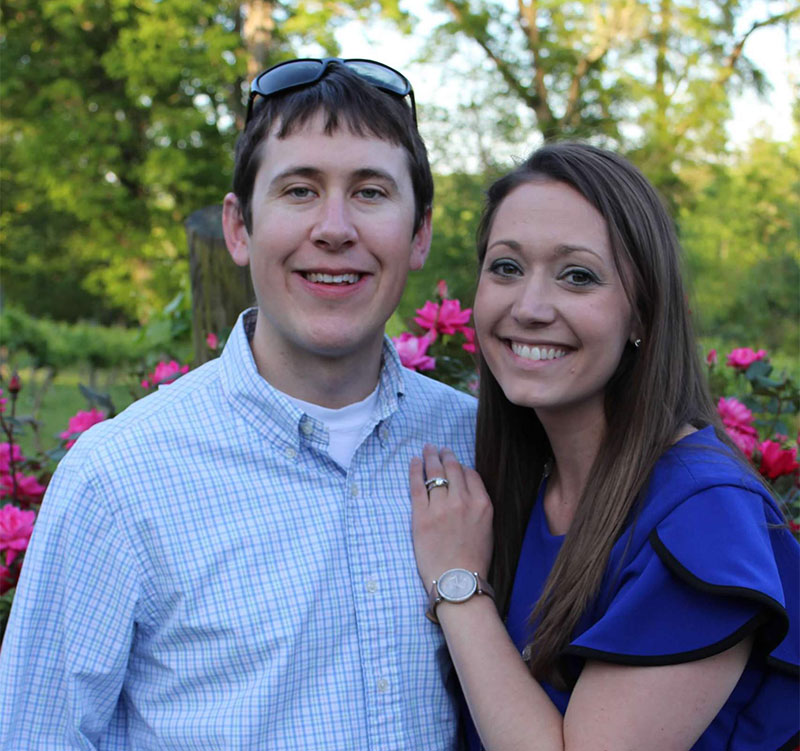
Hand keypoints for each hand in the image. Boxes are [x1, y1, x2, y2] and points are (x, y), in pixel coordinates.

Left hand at [410, 444, 493, 588]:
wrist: (458, 582)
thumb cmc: (473, 561)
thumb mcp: (487, 529)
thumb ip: (478, 507)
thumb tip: (466, 491)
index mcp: (482, 504)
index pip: (471, 475)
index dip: (461, 467)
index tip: (455, 463)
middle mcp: (463, 501)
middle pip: (452, 469)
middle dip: (445, 456)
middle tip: (439, 449)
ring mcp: (441, 507)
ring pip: (435, 474)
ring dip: (430, 458)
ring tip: (427, 449)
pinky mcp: (421, 516)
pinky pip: (417, 486)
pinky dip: (416, 470)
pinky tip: (414, 462)